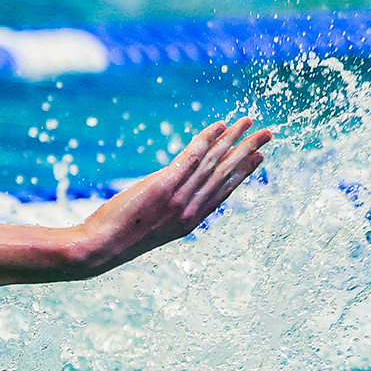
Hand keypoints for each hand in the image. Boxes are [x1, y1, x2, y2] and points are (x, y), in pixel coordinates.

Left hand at [74, 117, 272, 274]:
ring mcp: (179, 198)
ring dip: (233, 139)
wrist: (102, 248)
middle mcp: (191, 209)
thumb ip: (167, 209)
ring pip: (213, 162)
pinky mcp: (164, 186)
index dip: (243, 173)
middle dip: (248, 151)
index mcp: (191, 221)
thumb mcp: (151, 227)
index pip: (223, 191)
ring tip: (248, 121)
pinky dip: (206, 140)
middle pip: (225, 174)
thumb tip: (168, 191)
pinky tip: (218, 126)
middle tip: (268, 133)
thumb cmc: (119, 238)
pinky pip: (190, 158)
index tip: (259, 157)